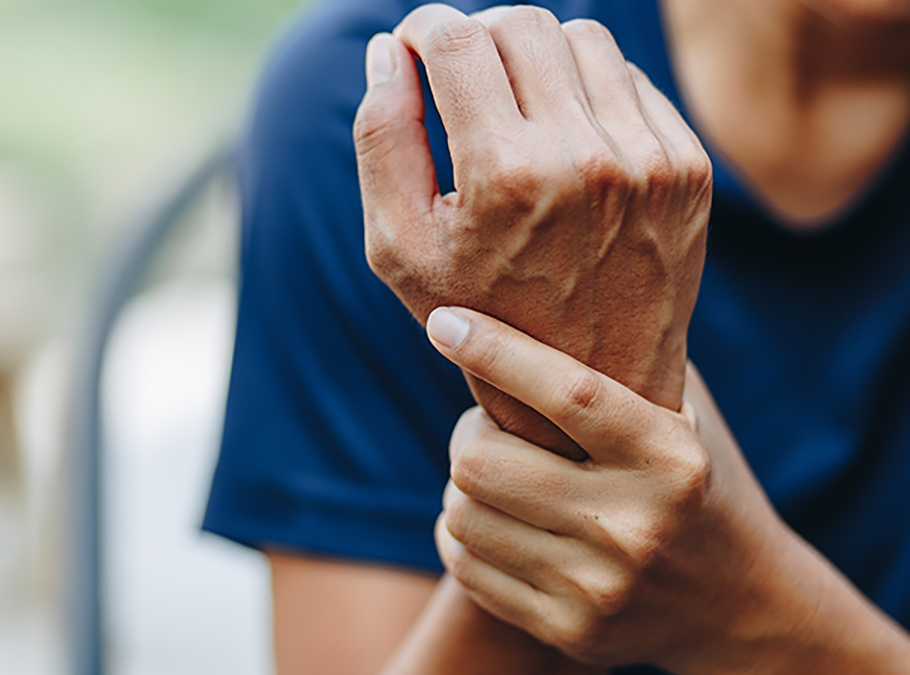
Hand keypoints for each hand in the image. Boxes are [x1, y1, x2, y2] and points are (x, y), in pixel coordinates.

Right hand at [354, 5, 710, 458]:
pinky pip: (628, 79)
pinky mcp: (686, 166)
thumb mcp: (398, 247)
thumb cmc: (476, 314)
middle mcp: (584, 159)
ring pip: (580, 37)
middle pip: (518, 23)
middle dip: (474, 37)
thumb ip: (380, 140)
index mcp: (505, 177)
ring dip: (533, 55)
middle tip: (458, 78)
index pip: (454, 40)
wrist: (590, 382)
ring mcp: (648, 160)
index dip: (420, 31)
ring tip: (511, 106)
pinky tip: (563, 136)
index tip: (412, 51)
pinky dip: (585, 89)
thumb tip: (385, 51)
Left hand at [427, 306, 909, 673]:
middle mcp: (636, 528)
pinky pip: (463, 564)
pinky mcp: (568, 631)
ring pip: (461, 513)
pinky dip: (462, 533)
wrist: (740, 607)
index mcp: (672, 460)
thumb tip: (549, 274)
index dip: (494, 350)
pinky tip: (495, 519)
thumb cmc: (696, 483)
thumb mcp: (685, 415)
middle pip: (480, 461)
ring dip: (462, 484)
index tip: (444, 320)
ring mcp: (599, 588)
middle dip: (468, 433)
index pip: (565, 394)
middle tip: (488, 426)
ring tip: (496, 474)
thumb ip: (631, 357)